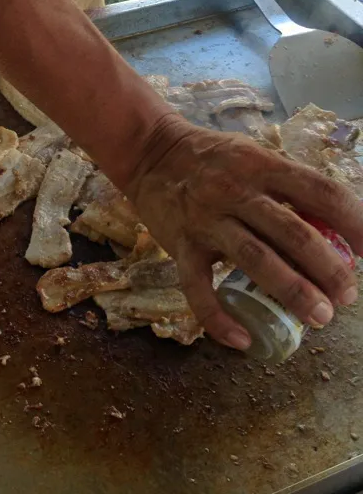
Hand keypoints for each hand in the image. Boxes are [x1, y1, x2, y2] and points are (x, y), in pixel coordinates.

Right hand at [122, 114, 362, 349]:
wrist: (151, 153)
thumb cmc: (213, 159)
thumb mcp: (254, 157)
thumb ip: (287, 186)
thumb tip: (334, 227)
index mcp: (262, 165)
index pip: (320, 192)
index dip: (354, 222)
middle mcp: (236, 190)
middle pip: (292, 232)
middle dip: (327, 269)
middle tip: (346, 295)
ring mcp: (206, 219)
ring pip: (254, 259)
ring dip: (291, 291)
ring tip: (319, 317)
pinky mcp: (180, 244)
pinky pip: (198, 287)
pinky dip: (219, 318)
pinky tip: (242, 340)